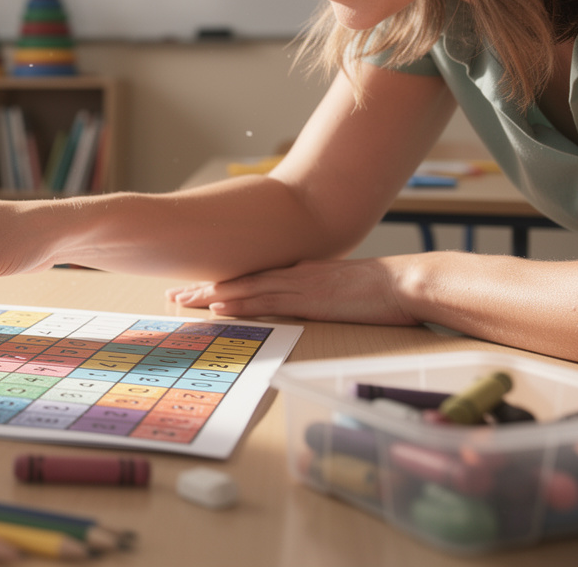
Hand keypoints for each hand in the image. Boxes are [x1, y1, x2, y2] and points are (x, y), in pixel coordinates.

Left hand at [165, 256, 419, 326]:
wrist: (406, 283)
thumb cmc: (383, 291)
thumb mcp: (342, 290)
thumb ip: (319, 294)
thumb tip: (307, 304)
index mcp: (299, 272)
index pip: (250, 278)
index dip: (220, 283)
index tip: (194, 289)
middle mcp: (292, 274)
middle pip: (238, 279)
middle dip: (203, 288)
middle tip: (172, 294)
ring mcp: (297, 284)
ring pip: (243, 287)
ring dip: (210, 294)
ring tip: (181, 299)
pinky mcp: (306, 298)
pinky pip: (264, 299)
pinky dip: (238, 301)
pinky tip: (217, 304)